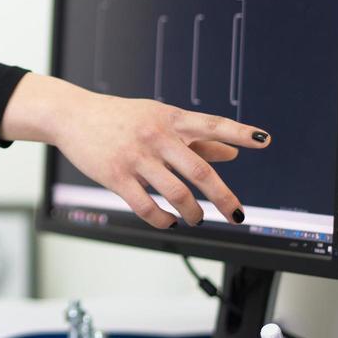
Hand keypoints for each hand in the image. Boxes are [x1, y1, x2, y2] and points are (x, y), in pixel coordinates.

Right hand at [2, 74, 270, 228]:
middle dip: (224, 198)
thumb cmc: (120, 118)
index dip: (240, 133)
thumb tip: (233, 154)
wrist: (72, 115)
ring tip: (196, 219)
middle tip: (237, 215)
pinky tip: (169, 222)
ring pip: (176, 194)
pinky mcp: (116, 176)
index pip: (212, 124)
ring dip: (193, 213)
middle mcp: (156, 135)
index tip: (265, 140)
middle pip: (200, 172)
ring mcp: (136, 157)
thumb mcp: (159, 119)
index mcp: (170, 118)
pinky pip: (147, 207)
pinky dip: (163, 220)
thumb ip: (197, 138)